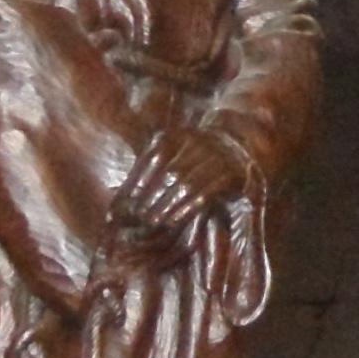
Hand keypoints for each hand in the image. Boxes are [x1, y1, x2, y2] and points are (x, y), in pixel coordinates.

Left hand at [111, 123, 253, 251]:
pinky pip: (204, 195)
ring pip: (185, 186)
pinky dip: (186, 210)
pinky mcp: (230, 175)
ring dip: (167, 206)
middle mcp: (198, 143)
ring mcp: (216, 158)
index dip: (136, 182)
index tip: (123, 203)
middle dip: (150, 198)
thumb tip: (120, 192)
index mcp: (178, 135)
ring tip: (152, 222)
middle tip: (136, 217)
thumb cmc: (194, 157)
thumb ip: (148, 165)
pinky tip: (173, 221)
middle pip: (169, 174)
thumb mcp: (171, 151)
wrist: (238, 151)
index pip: (152, 159)